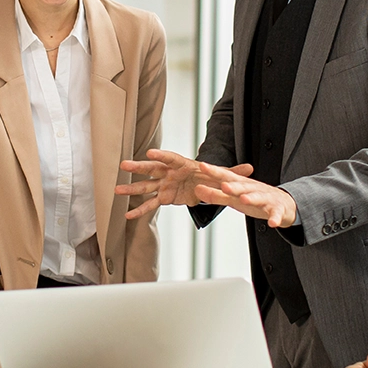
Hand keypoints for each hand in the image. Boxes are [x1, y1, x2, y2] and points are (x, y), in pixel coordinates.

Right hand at [117, 149, 253, 220]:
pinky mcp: (164, 197)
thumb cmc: (208, 176)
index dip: (161, 155)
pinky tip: (128, 216)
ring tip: (117, 189)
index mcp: (182, 164)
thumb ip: (233, 173)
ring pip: (146, 186)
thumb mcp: (221, 176)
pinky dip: (140, 210)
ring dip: (132, 188)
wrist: (202, 185)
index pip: (171, 158)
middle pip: (152, 169)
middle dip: (139, 167)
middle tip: (124, 165)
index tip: (150, 152)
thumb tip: (250, 168)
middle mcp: (170, 172)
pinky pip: (150, 204)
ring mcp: (164, 184)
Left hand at [193, 162, 297, 227]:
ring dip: (252, 198)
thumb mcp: (234, 198)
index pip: (226, 176)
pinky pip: (276, 214)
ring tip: (244, 199)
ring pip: (259, 197)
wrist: (284, 204)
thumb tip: (196, 190)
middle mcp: (253, 188)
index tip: (202, 166)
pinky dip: (274, 218)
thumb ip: (215, 195)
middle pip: (242, 186)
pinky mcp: (277, 209)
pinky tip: (272, 223)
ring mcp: (266, 198)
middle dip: (233, 186)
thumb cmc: (254, 199)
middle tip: (223, 185)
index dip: (214, 171)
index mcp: (241, 184)